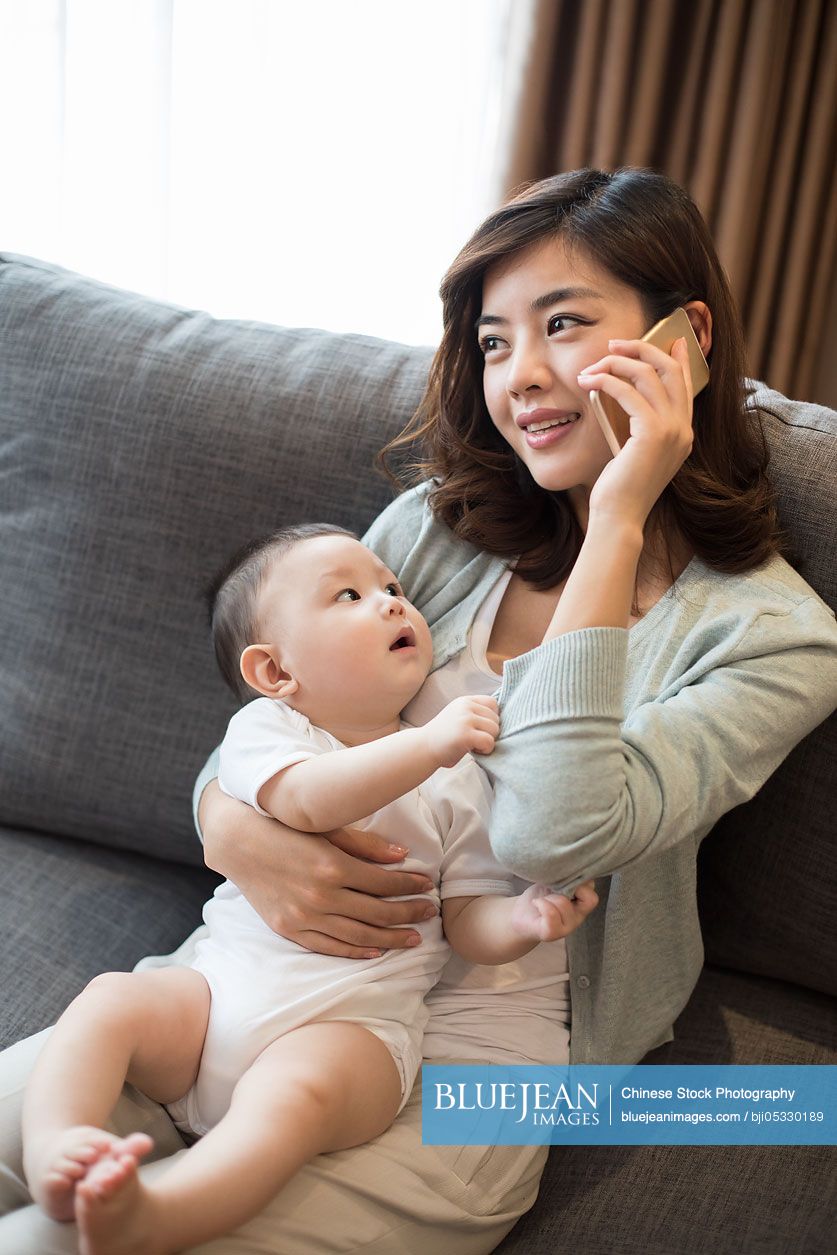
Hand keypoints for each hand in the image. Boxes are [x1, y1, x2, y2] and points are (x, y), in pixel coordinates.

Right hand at [199, 781, 436, 957]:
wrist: (238, 844)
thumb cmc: (285, 829)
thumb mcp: (326, 828)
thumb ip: (365, 844)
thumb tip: (403, 854)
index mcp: (332, 866)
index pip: (383, 882)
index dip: (409, 885)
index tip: (428, 885)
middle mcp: (320, 896)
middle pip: (376, 912)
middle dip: (408, 913)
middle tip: (430, 913)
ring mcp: (304, 917)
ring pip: (358, 936)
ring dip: (390, 938)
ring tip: (414, 938)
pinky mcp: (290, 930)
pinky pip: (329, 947)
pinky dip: (355, 952)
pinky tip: (376, 951)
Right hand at [423, 695, 499, 767]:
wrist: (423, 748)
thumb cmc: (444, 737)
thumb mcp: (458, 716)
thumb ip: (475, 714)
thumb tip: (501, 720)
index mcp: (465, 701)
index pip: (493, 703)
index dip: (491, 718)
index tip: (481, 728)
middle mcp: (466, 707)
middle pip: (496, 718)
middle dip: (490, 732)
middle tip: (475, 740)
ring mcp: (465, 719)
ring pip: (495, 730)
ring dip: (488, 741)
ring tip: (473, 745)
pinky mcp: (466, 735)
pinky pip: (489, 741)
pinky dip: (486, 750)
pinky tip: (474, 750)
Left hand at [510, 880, 598, 941]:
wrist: (520, 915)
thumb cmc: (540, 895)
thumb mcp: (556, 882)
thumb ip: (569, 876)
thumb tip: (573, 862)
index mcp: (580, 905)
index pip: (593, 894)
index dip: (582, 882)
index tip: (565, 879)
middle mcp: (577, 918)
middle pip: (589, 899)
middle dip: (569, 887)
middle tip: (554, 888)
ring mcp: (566, 928)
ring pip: (565, 903)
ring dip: (551, 896)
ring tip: (543, 897)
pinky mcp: (550, 933)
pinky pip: (551, 913)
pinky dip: (541, 904)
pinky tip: (536, 903)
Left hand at [578, 336, 693, 527]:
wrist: (619, 517)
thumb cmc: (620, 489)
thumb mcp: (635, 451)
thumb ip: (640, 426)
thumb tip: (623, 395)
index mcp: (683, 433)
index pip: (686, 385)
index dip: (678, 357)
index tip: (671, 337)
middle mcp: (684, 429)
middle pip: (671, 370)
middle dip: (643, 350)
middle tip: (615, 345)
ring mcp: (673, 431)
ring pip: (649, 375)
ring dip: (616, 364)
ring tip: (591, 368)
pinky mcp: (653, 433)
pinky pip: (629, 392)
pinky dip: (607, 381)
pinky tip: (588, 382)